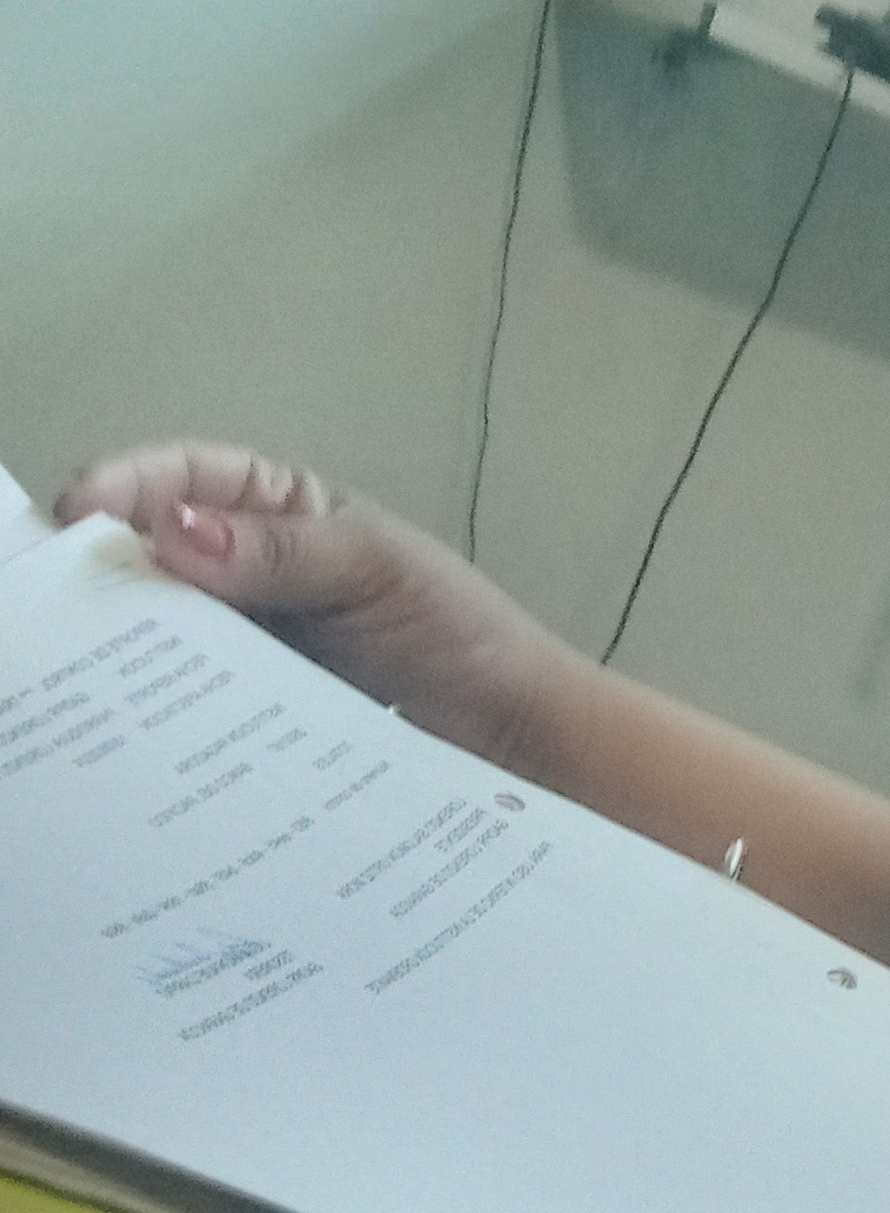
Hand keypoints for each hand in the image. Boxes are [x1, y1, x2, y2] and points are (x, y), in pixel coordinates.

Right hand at [53, 443, 580, 776]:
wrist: (513, 736)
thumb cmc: (460, 632)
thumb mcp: (376, 570)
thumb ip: (282, 552)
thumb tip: (173, 530)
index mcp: (286, 509)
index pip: (191, 477)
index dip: (130, 485)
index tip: (81, 511)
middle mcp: (253, 571)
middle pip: (156, 554)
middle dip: (102, 565)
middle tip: (53, 598)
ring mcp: (251, 642)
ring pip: (164, 629)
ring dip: (122, 640)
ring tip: (79, 661)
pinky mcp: (253, 711)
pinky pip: (192, 698)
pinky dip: (160, 702)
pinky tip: (134, 719)